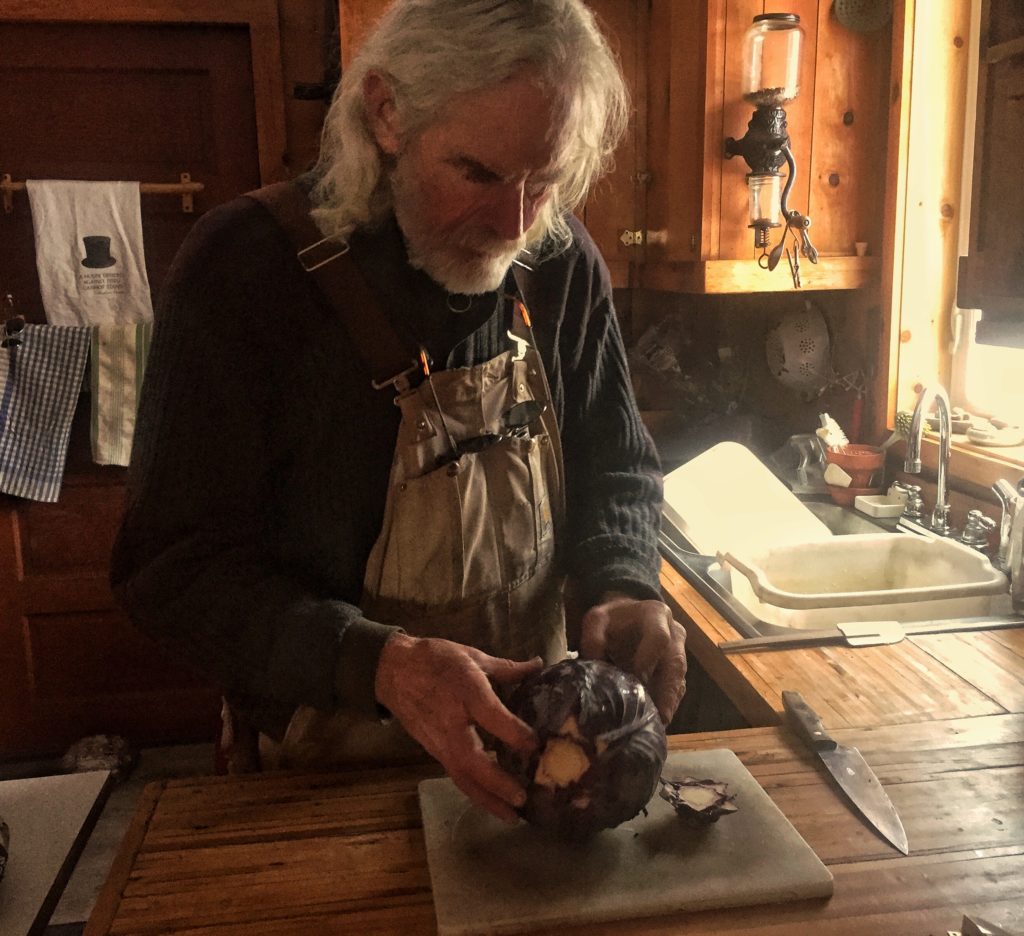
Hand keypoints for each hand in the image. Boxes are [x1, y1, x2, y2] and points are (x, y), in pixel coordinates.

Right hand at [374, 633, 543, 822]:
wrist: (393, 670)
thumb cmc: (436, 659)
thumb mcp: (472, 656)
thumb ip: (507, 668)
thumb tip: (538, 665)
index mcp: (465, 690)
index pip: (490, 716)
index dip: (513, 732)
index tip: (535, 745)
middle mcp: (451, 722)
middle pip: (472, 759)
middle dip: (496, 782)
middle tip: (521, 799)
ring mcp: (440, 740)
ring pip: (462, 776)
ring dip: (486, 798)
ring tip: (511, 816)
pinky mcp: (433, 751)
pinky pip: (456, 775)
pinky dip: (475, 791)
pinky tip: (493, 802)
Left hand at [579, 593, 686, 723]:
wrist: (627, 617)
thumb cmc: (612, 620)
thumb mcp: (597, 619)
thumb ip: (593, 637)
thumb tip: (594, 661)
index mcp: (655, 614)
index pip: (659, 637)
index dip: (649, 658)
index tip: (636, 678)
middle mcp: (674, 632)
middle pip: (676, 663)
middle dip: (667, 691)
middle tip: (658, 715)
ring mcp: (679, 651)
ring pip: (680, 679)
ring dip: (669, 702)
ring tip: (658, 723)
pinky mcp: (677, 669)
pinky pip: (678, 688)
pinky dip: (669, 704)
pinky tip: (658, 719)